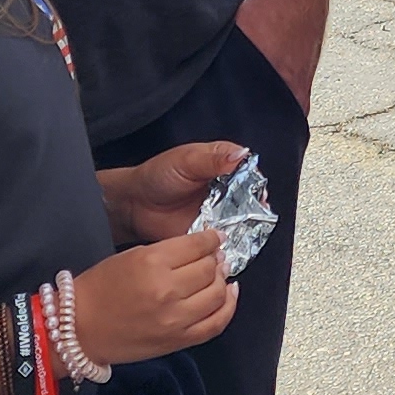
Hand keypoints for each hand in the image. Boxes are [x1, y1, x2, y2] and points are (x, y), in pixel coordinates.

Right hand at [72, 229, 237, 364]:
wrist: (79, 329)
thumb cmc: (100, 289)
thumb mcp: (131, 256)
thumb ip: (168, 251)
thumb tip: (203, 247)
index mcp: (151, 262)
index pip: (198, 245)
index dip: (211, 239)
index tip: (215, 237)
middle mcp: (166, 290)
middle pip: (210, 268)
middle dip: (215, 259)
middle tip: (215, 256)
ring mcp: (175, 318)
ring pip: (218, 293)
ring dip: (223, 280)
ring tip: (220, 274)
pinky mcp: (178, 341)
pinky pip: (216, 324)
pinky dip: (229, 307)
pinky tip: (229, 294)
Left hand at [99, 142, 247, 245]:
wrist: (135, 205)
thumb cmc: (157, 176)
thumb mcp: (186, 160)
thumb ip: (214, 158)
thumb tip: (241, 155)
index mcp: (221, 166)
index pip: (248, 171)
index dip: (256, 180)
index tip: (259, 189)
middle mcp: (224, 190)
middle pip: (251, 197)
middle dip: (256, 204)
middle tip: (258, 210)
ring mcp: (218, 213)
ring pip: (243, 218)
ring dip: (248, 223)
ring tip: (248, 225)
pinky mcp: (210, 233)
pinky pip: (228, 238)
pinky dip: (233, 240)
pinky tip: (235, 239)